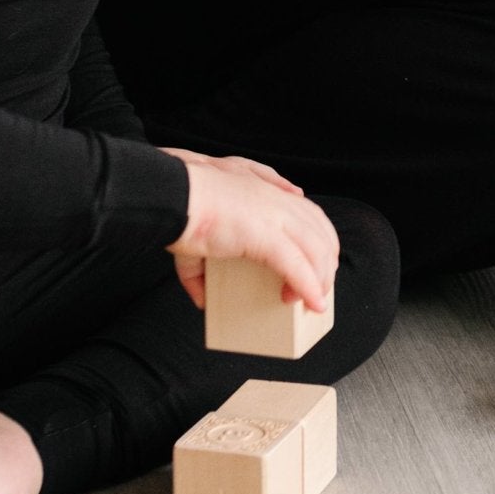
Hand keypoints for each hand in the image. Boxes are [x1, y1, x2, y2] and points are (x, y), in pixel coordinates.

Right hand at [161, 150, 338, 314]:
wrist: (167, 194)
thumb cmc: (178, 205)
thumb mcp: (193, 233)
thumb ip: (201, 266)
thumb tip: (203, 299)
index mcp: (264, 191)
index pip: (308, 212)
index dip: (318, 238)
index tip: (316, 262)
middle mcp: (276, 199)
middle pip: (320, 229)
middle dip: (327, 260)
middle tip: (320, 286)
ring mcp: (273, 215)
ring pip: (315, 248)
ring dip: (320, 278)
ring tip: (314, 302)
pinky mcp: (264, 234)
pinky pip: (296, 264)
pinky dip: (308, 285)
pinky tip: (311, 302)